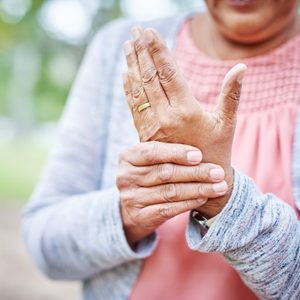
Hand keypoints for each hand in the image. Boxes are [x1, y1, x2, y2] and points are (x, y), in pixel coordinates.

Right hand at [117, 142, 226, 246]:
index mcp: (127, 156)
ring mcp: (130, 198)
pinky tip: (204, 198)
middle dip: (195, 173)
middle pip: (164, 173)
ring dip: (198, 189)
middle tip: (218, 172)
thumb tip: (200, 124)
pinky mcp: (139, 216)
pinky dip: (188, 203)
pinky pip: (168, 209)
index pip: (151, 151)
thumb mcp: (151, 159)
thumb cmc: (150, 174)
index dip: (176, 153)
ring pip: (169, 192)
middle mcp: (125, 177)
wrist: (134, 207)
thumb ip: (169, 146)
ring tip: (219, 186)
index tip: (199, 155)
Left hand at [123, 27, 246, 216]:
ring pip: (139, 90)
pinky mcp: (145, 134)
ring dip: (132, 66)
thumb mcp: (227, 122)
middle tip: (136, 30)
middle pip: (150, 77)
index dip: (158, 50)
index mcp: (186, 111)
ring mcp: (152, 126)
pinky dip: (129, 88)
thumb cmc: (217, 150)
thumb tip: (241, 68)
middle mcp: (165, 117)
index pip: (169, 73)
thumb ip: (231, 94)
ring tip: (128, 46)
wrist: (199, 181)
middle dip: (142, 52)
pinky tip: (126, 73)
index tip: (150, 32)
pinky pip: (134, 107)